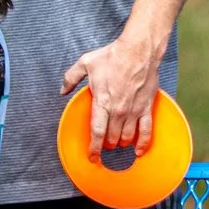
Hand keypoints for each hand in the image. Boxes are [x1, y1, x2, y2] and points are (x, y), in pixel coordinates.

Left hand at [62, 31, 160, 155]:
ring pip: (126, 137)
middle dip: (106, 145)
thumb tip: (62, 90)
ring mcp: (133, 110)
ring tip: (116, 143)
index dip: (94, 147)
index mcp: (102, 101)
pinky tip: (139, 151)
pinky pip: (146, 130)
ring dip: (120, 143)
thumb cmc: (112, 56)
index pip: (97, 131)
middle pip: (111, 137)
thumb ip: (71, 78)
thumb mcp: (85, 63)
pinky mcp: (146, 108)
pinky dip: (142, 143)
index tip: (92, 157)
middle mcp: (118, 110)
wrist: (139, 51)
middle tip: (103, 146)